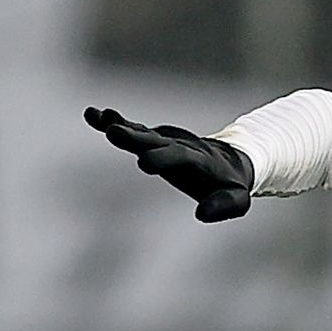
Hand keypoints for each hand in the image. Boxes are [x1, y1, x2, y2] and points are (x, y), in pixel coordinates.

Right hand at [85, 105, 255, 220]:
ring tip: (99, 118)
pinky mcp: (155, 140)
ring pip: (141, 132)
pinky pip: (133, 130)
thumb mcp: (237, 200)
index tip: (144, 163)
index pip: (180, 157)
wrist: (229, 160)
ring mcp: (166, 140)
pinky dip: (114, 123)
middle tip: (113, 133)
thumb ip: (222, 206)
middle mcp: (179, 145)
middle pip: (155, 141)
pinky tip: (93, 116)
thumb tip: (201, 214)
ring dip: (121, 125)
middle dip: (135, 138)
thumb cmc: (231, 185)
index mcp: (199, 160)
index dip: (164, 158)